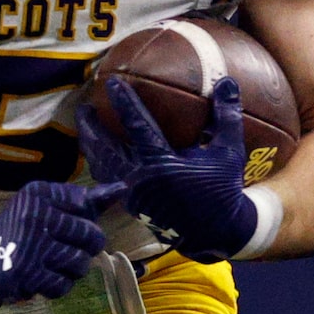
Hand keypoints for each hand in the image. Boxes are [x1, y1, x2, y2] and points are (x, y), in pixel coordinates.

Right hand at [0, 182, 114, 304]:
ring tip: (54, 263)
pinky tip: (44, 277)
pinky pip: (63, 285)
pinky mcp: (27, 274)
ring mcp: (31, 246)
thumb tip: (122, 188)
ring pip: (80, 263)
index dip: (85, 222)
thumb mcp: (50, 205)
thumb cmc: (28, 228)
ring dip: (73, 269)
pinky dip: (57, 286)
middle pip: (91, 237)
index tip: (66, 226)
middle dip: (86, 248)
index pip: (87, 206)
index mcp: (39, 194)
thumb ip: (86, 199)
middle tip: (67, 248)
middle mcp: (34, 217)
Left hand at [78, 78, 259, 262]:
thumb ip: (226, 116)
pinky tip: (100, 151)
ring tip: (86, 126)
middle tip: (84, 106)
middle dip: (90, 127)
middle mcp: (142, 180)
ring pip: (102, 166)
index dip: (124, 102)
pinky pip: (108, 179)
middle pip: (104, 149)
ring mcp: (133, 194)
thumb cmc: (222, 189)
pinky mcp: (131, 204)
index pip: (137, 127)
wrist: (216, 231)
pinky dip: (101, 162)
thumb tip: (227, 82)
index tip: (111, 83)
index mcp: (163, 165)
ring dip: (91, 145)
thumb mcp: (229, 152)